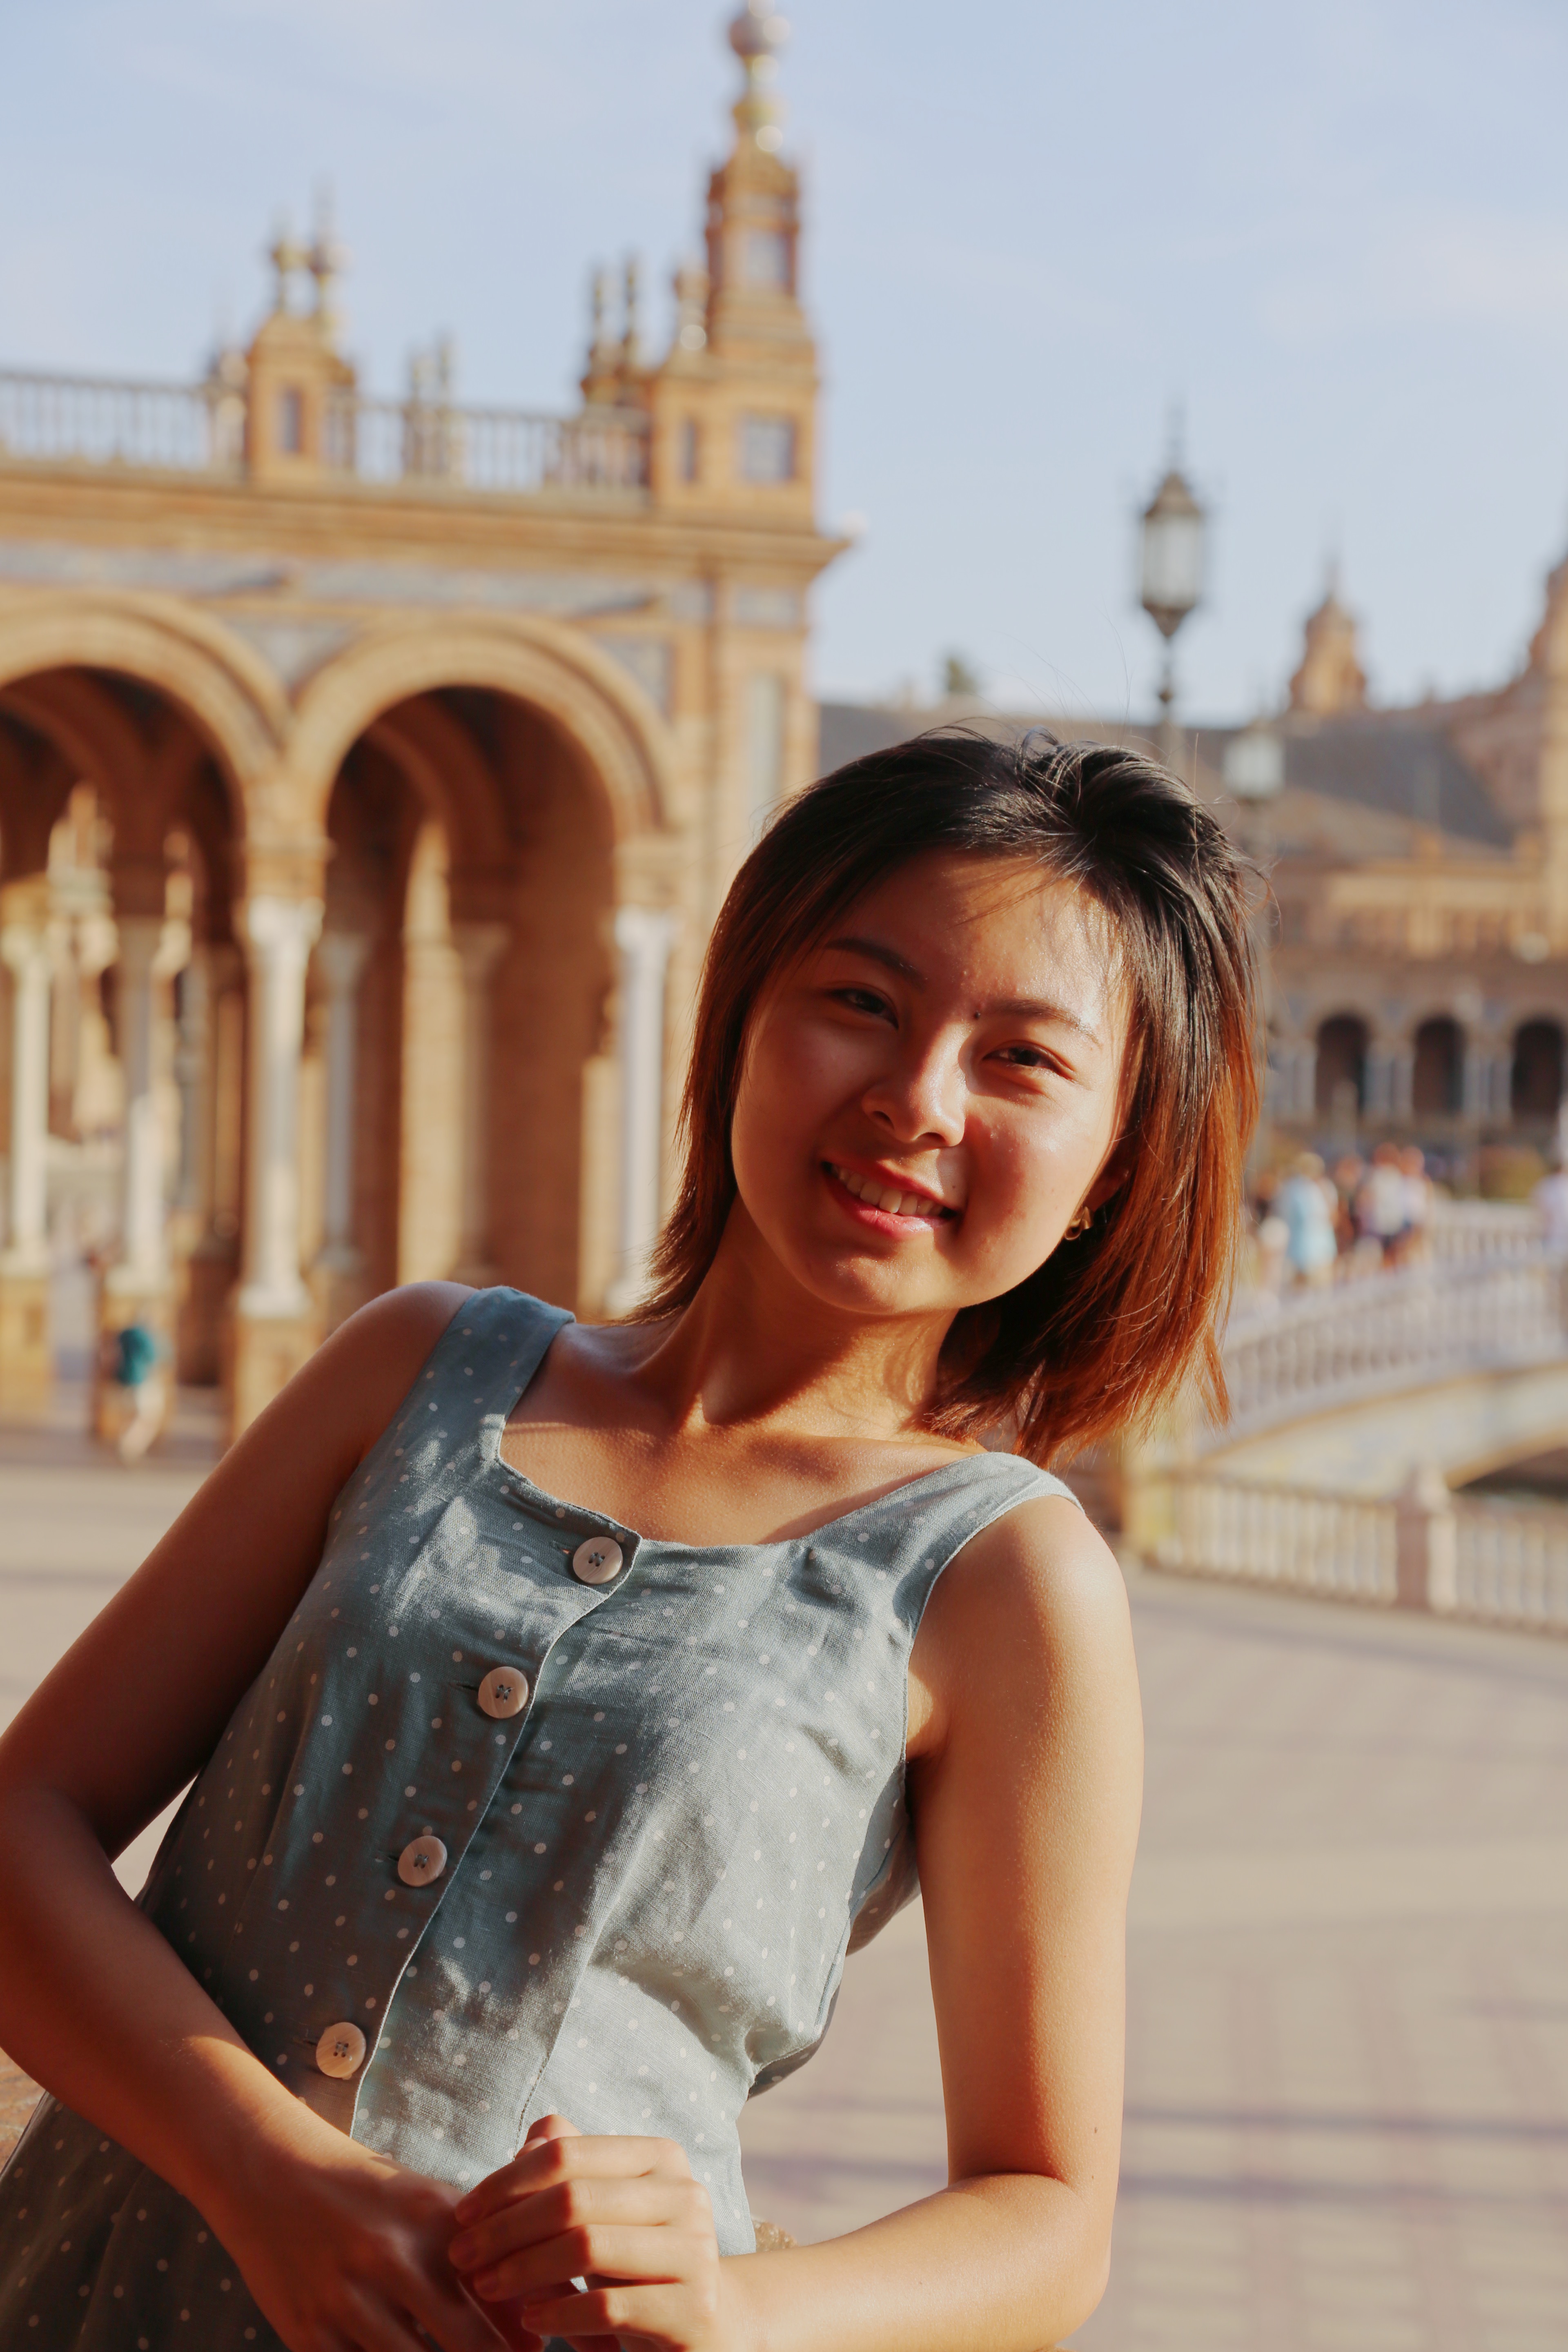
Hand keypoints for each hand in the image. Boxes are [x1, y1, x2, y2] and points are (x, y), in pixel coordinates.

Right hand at [205, 2112, 513, 2351]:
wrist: (271, 2176)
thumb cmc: (367, 2198)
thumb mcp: (430, 2211)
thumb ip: (486, 2265)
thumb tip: (535, 2341)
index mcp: (434, 2222)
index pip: (500, 2296)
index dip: (521, 2342)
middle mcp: (392, 2260)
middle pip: (464, 2346)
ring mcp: (346, 2301)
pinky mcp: (308, 2335)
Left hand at [449, 2114, 745, 2351]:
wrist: (707, 2322)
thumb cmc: (638, 2258)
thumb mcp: (606, 2208)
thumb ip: (573, 2166)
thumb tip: (531, 2138)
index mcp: (660, 2157)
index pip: (567, 2153)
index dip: (506, 2181)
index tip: (464, 2214)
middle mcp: (685, 2194)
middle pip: (573, 2199)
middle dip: (505, 2228)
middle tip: (462, 2256)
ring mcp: (695, 2252)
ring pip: (588, 2247)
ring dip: (523, 2269)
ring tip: (487, 2286)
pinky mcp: (692, 2309)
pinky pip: (608, 2307)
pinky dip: (558, 2312)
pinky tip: (531, 2318)